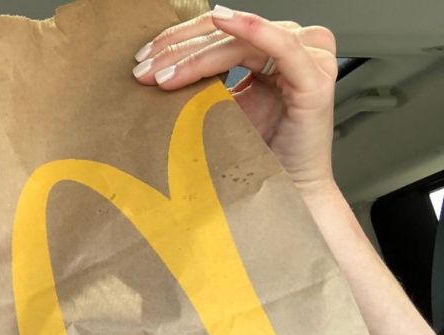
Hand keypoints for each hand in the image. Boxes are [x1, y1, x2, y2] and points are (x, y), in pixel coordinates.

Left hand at [133, 5, 337, 194]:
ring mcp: (308, 57)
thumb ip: (203, 83)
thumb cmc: (259, 153)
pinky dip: (253, 30)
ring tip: (166, 75)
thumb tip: (156, 73)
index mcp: (270, 50)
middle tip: (146, 69)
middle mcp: (292, 45)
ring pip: (242, 43)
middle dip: (180, 51)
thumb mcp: (222, 108)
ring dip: (198, 56)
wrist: (287, 189)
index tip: (144, 59)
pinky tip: (224, 21)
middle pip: (226, 36)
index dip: (179, 41)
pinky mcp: (315, 78)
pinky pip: (281, 45)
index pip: (218, 33)